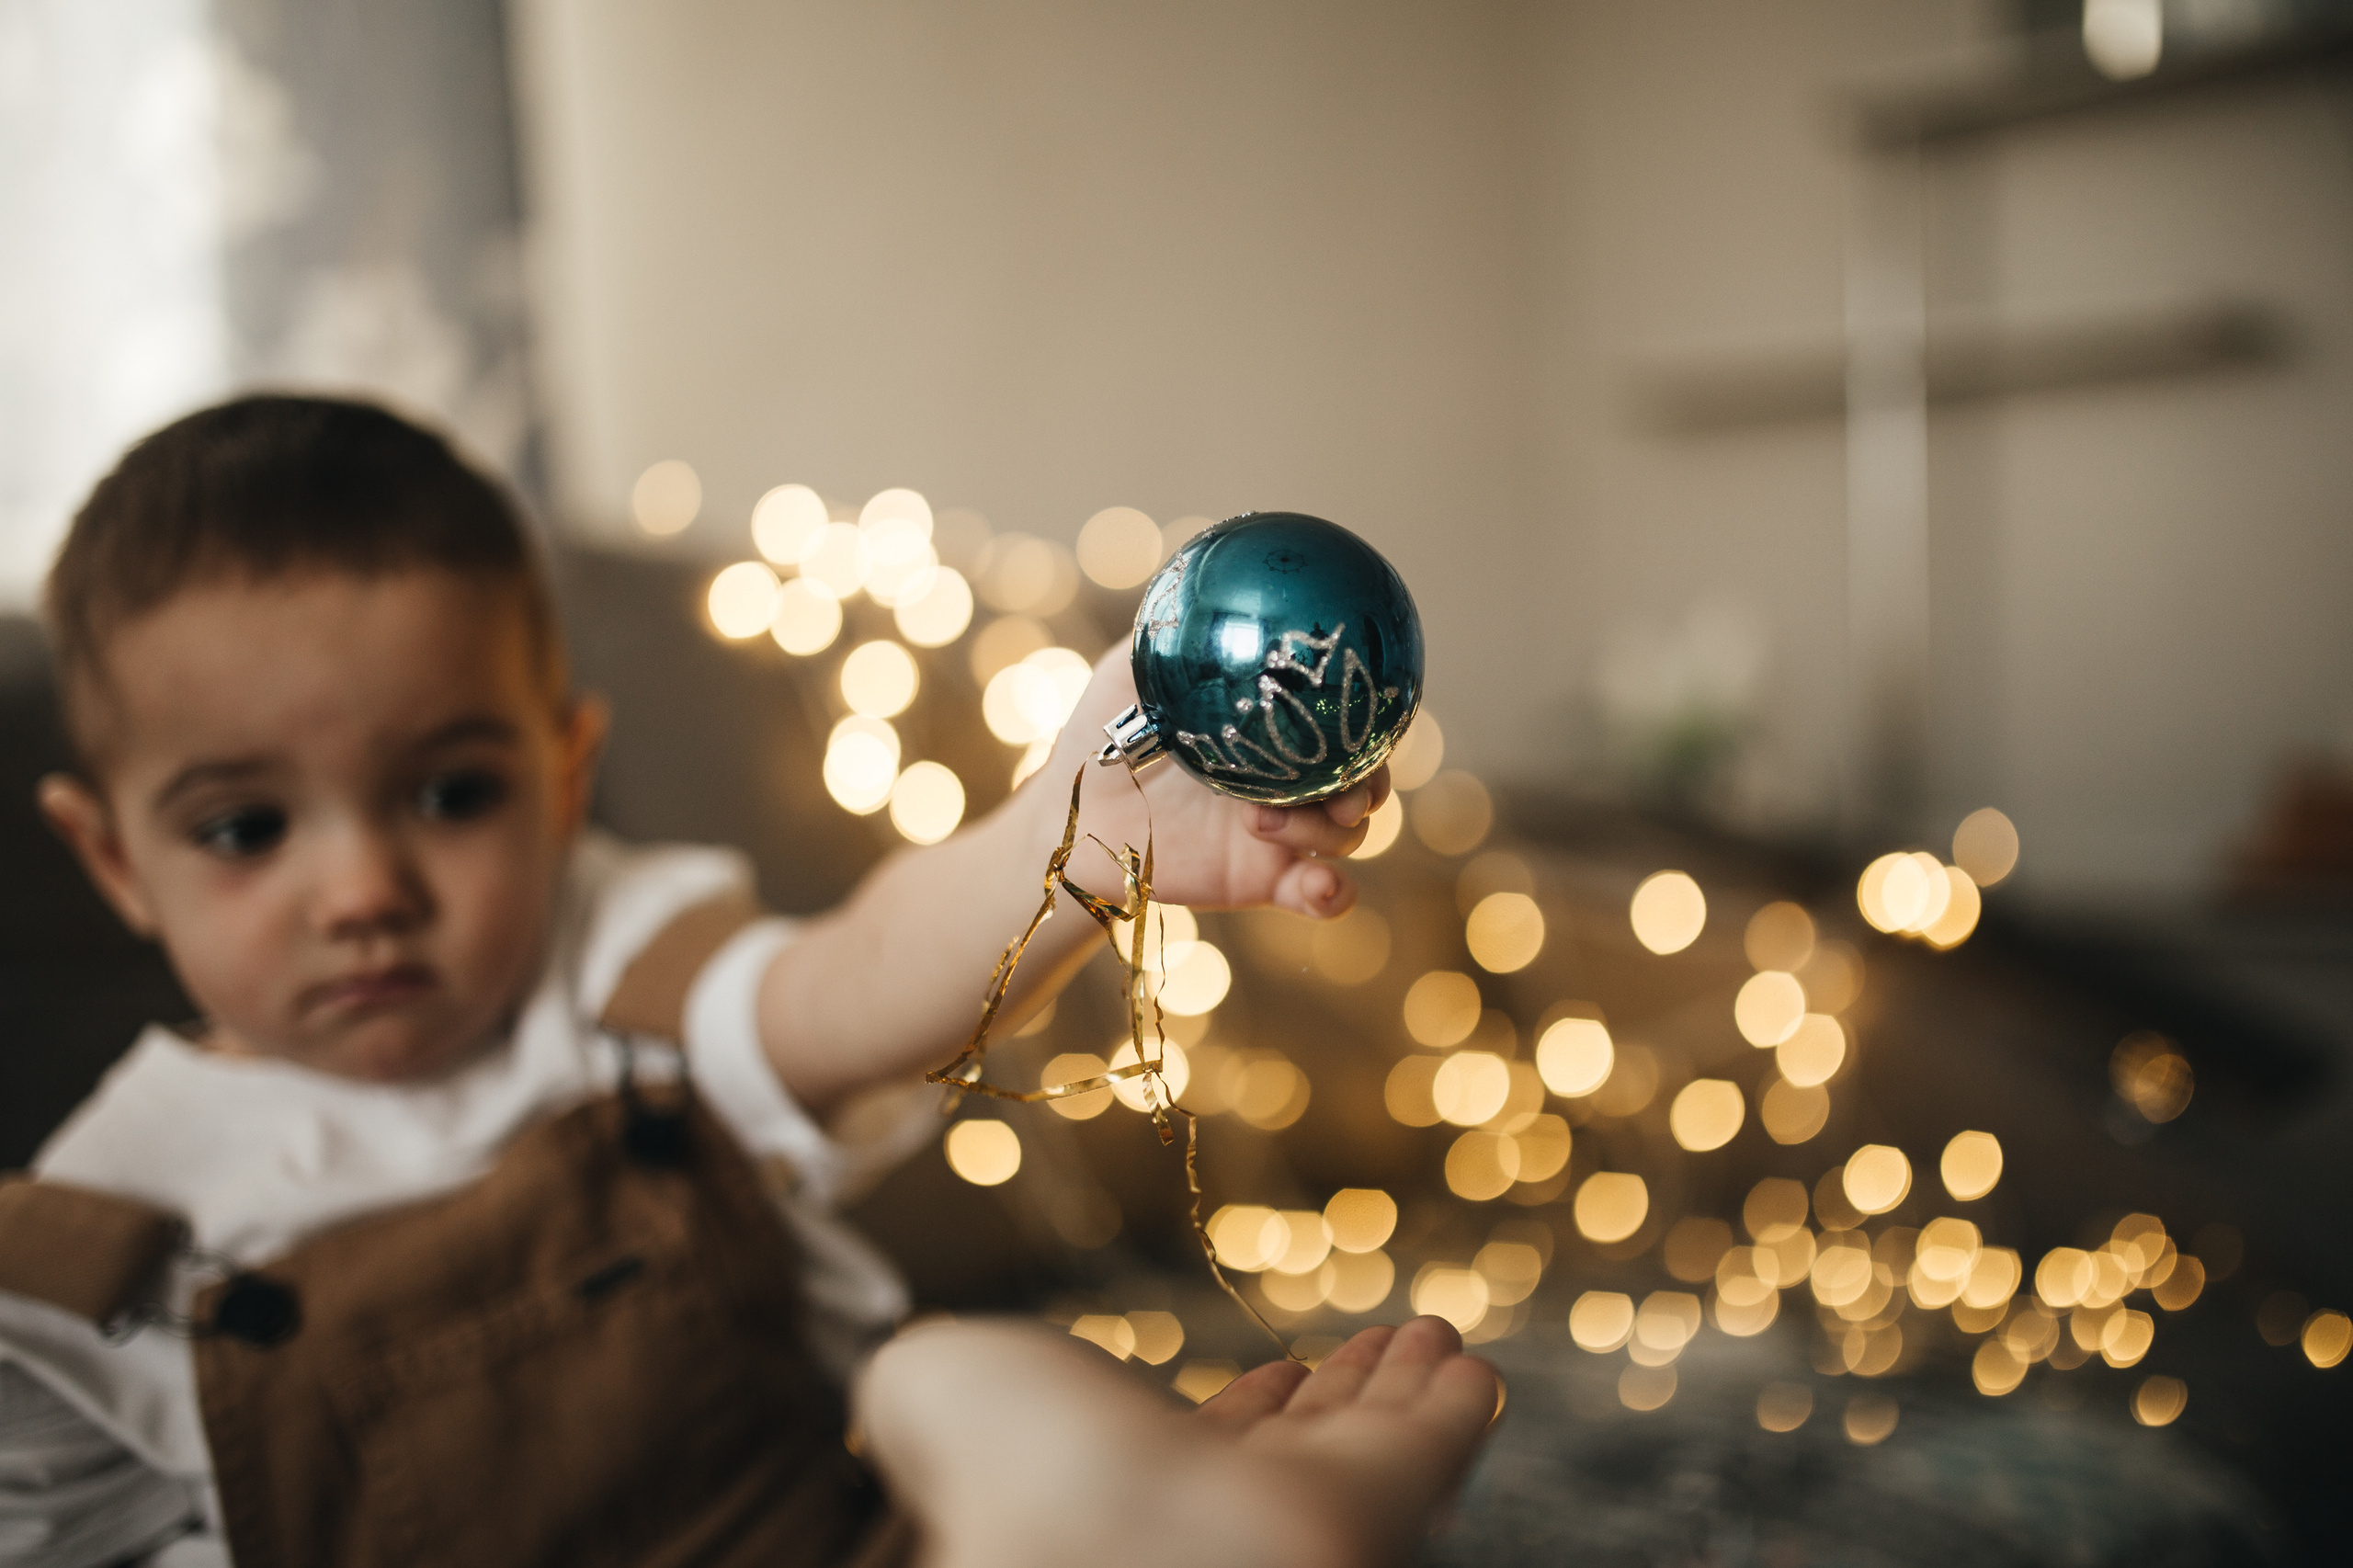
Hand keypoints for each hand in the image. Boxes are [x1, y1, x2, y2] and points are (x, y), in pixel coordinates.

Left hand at [1027, 647, 1390, 919]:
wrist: (1066, 817)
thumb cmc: (1097, 735)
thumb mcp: (1128, 673)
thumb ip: (1171, 635)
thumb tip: (1204, 584)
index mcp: (1269, 725)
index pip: (1342, 716)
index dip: (1366, 714)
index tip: (1361, 709)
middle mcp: (1287, 775)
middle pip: (1363, 776)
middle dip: (1370, 781)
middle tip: (1344, 787)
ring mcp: (1279, 830)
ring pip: (1347, 834)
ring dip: (1330, 831)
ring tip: (1268, 823)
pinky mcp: (1263, 881)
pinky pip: (1321, 894)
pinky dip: (1333, 894)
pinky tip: (1322, 889)